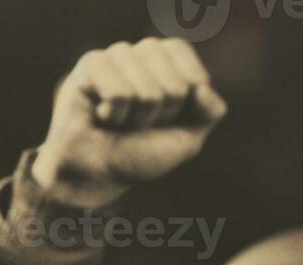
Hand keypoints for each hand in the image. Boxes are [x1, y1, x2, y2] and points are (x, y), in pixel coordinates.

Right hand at [31, 38, 226, 207]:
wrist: (96, 174)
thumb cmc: (139, 154)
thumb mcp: (186, 140)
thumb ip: (210, 112)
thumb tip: (201, 88)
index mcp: (174, 60)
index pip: (195, 79)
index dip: (182, 113)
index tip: (162, 124)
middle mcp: (147, 51)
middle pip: (174, 88)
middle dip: (157, 119)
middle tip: (135, 126)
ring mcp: (119, 54)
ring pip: (146, 92)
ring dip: (134, 120)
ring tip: (117, 122)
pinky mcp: (92, 63)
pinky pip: (119, 93)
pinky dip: (113, 115)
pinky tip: (101, 115)